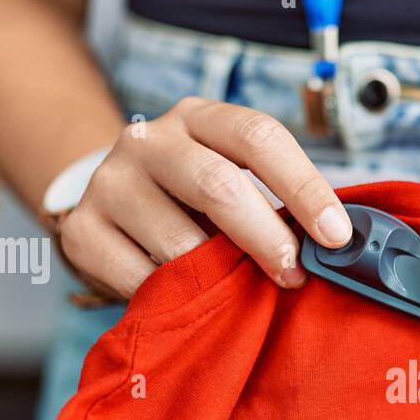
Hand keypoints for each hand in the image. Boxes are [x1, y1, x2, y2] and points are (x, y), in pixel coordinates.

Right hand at [57, 97, 352, 298]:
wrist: (108, 206)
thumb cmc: (192, 204)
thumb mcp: (232, 185)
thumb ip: (276, 206)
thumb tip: (337, 249)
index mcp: (199, 119)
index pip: (258, 136)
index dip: (304, 186)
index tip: (336, 236)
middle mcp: (148, 141)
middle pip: (217, 184)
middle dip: (267, 238)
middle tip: (294, 277)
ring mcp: (109, 183)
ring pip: (178, 242)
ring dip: (218, 279)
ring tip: (236, 295)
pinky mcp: (82, 231)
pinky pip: (141, 279)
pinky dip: (175, 300)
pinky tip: (187, 301)